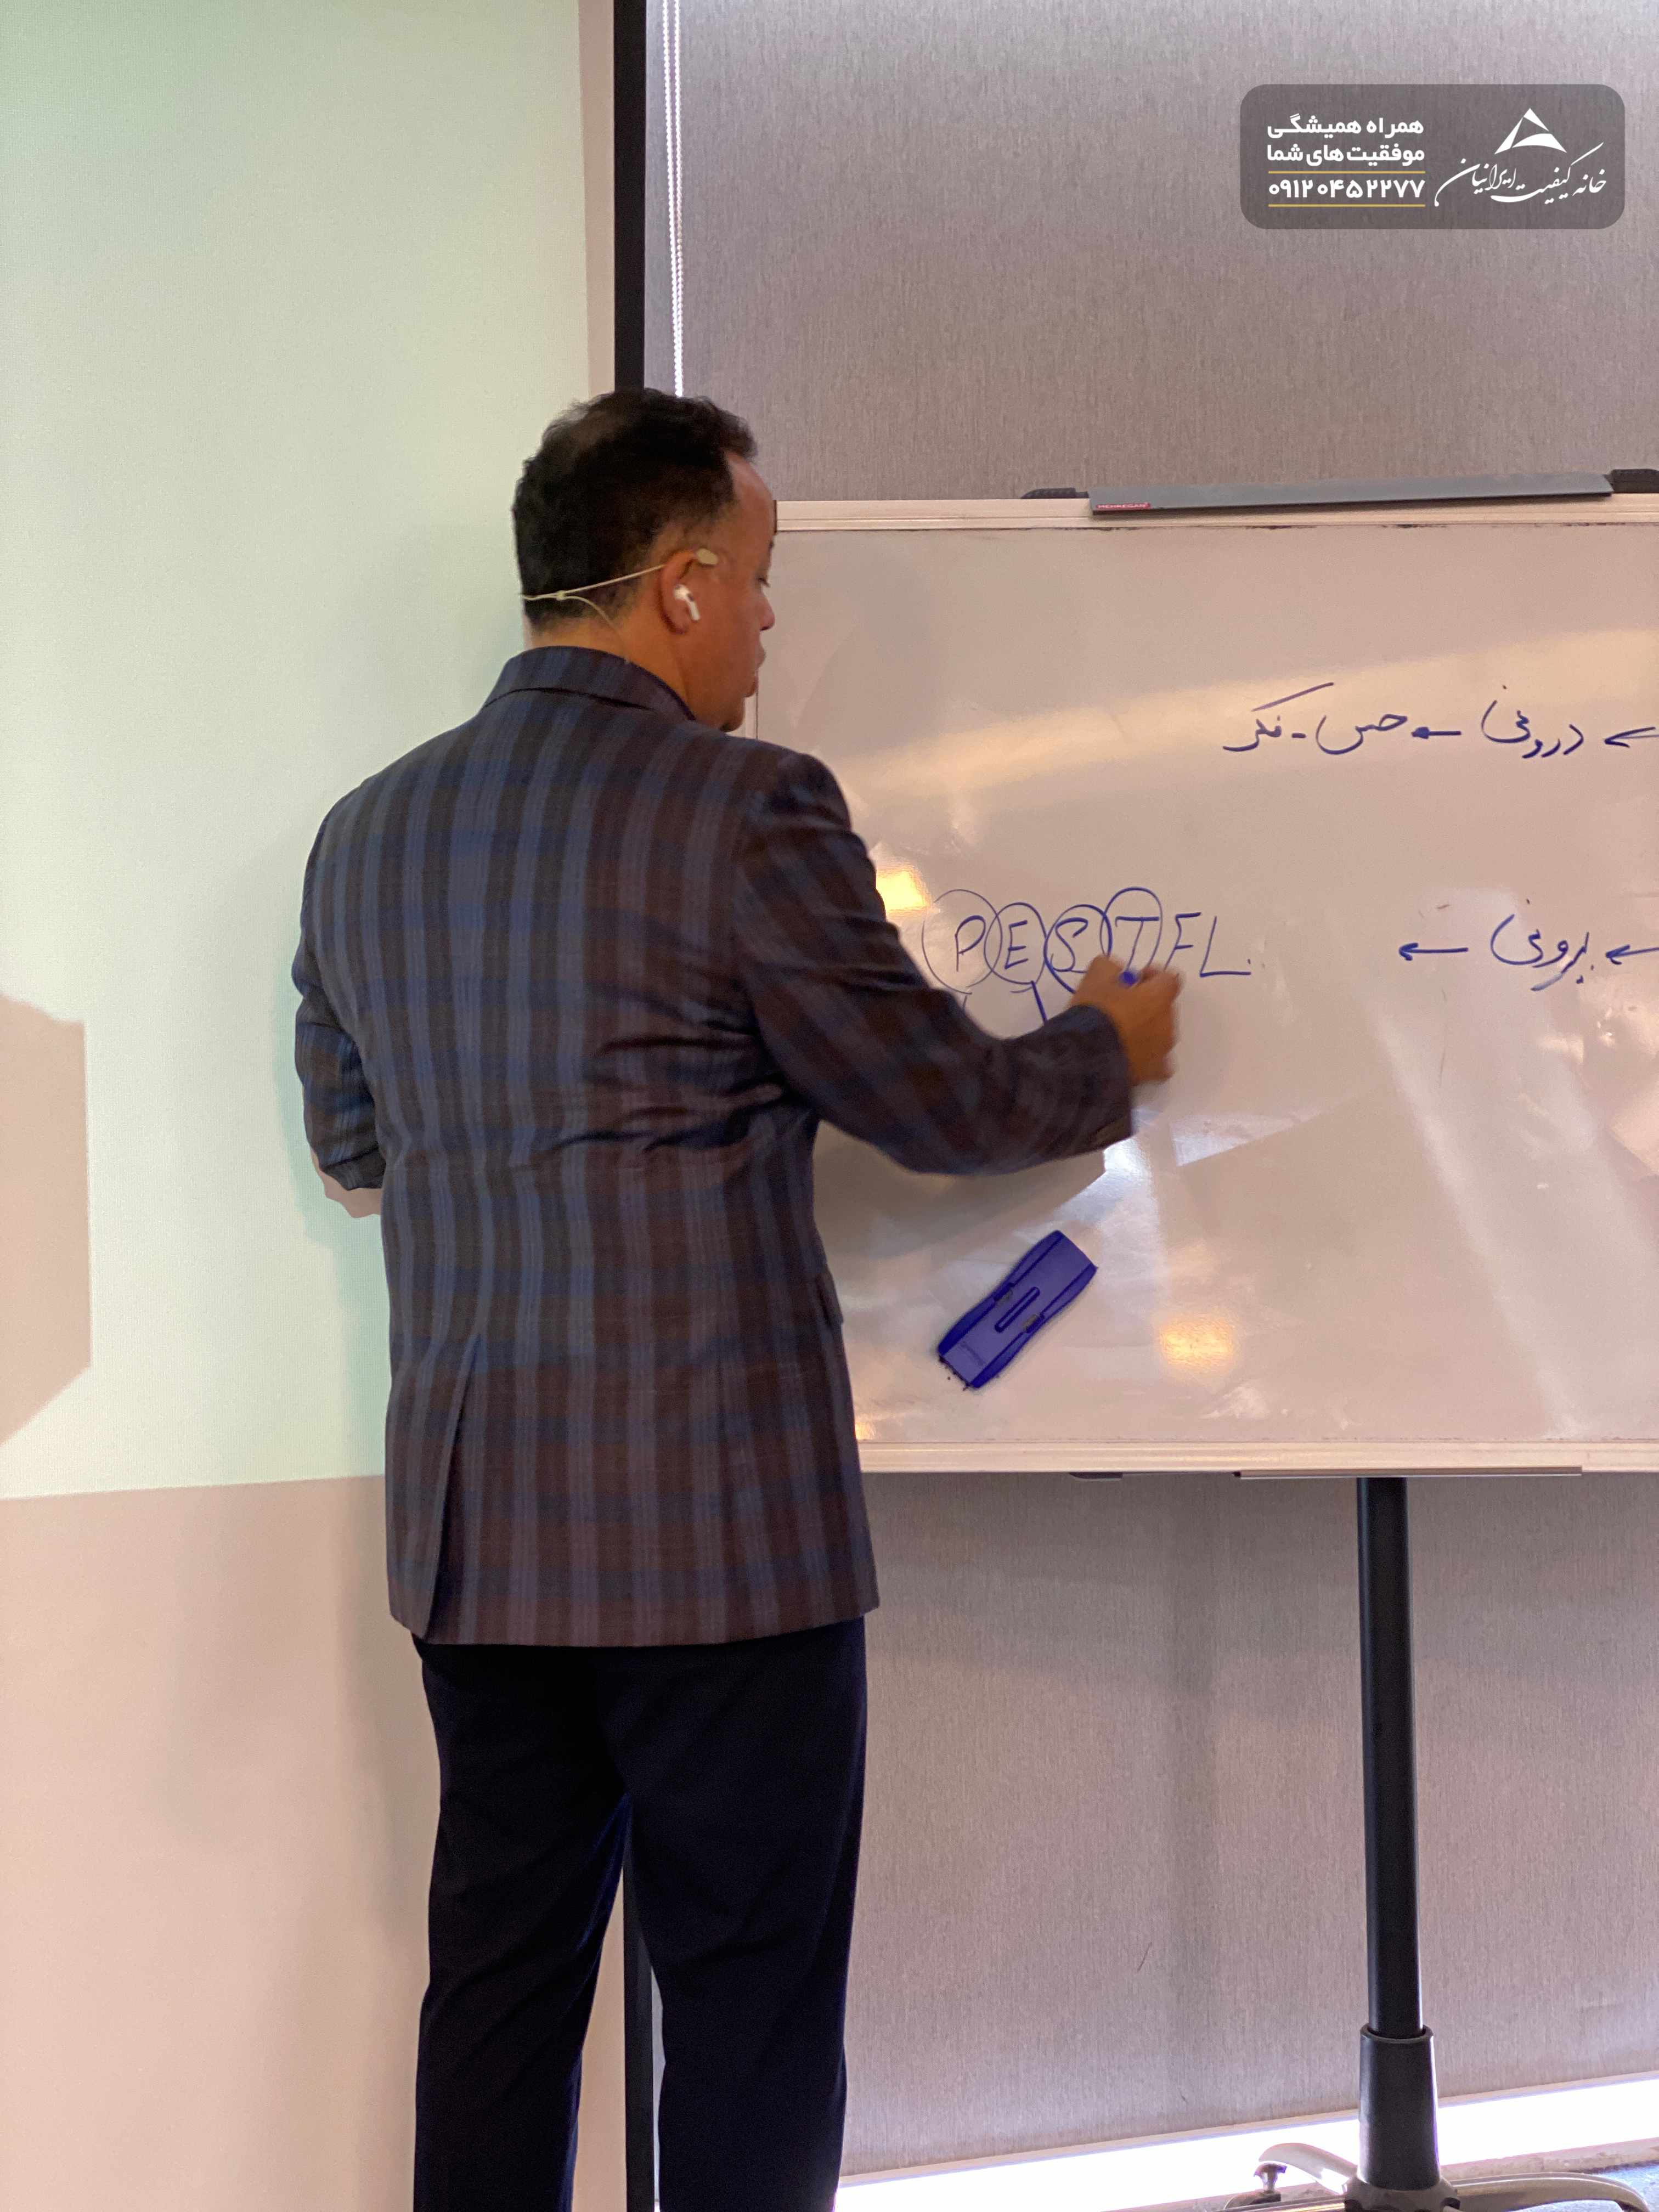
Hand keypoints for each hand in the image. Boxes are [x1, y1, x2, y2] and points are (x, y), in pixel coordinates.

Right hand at [1071, 957, 1180, 1084]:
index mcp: (1160, 998)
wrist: (1085, 1055)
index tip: (1134, 979)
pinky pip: (1157, 1063)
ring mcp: (1163, 1051)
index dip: (1153, 976)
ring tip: (1120, 1034)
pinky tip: (1130, 1055)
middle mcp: (1168, 1024)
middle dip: (1147, 1004)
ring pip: (1160, 1035)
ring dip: (1146, 1030)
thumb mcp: (1096, 976)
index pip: (1170, 979)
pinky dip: (1147, 1057)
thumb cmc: (1095, 1012)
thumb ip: (1111, 967)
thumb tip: (1117, 972)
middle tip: (1122, 1007)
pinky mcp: (1152, 1073)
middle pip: (1164, 1008)